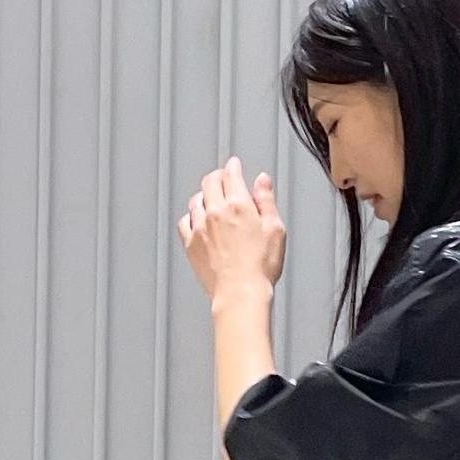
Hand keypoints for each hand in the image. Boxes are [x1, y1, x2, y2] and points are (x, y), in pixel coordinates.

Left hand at [178, 157, 286, 301]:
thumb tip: (262, 180)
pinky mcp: (191, 244)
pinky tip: (196, 219)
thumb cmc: (260, 267)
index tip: (234, 165)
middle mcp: (216, 212)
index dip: (233, 166)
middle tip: (222, 178)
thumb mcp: (275, 229)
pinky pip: (184, 221)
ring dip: (204, 194)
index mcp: (238, 204)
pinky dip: (190, 216)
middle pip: (210, 182)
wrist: (240, 294)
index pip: (231, 174)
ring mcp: (200, 227)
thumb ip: (267, 200)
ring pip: (196, 200)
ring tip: (210, 198)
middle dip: (217, 176)